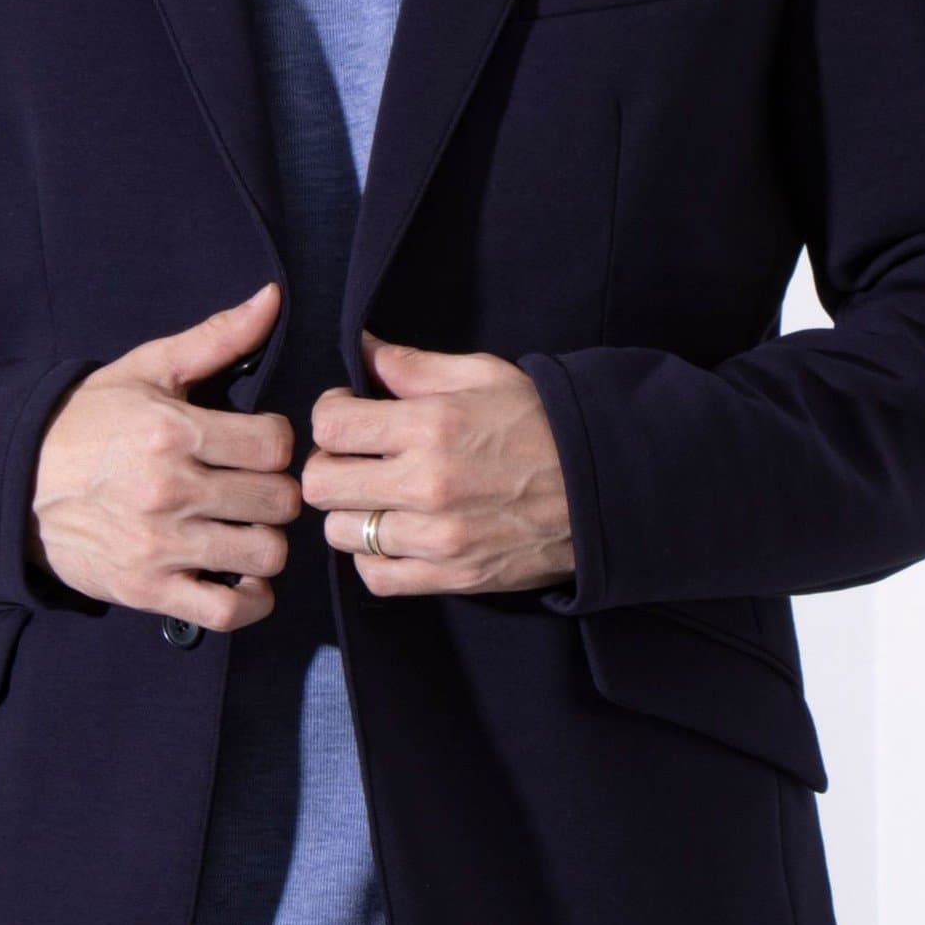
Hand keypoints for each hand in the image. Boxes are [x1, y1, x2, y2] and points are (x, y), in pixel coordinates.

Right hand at [28, 281, 298, 628]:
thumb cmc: (89, 420)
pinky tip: (245, 576)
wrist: (14, 482)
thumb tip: (273, 298)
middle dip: (275, 490)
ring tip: (247, 525)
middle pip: (278, 500)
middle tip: (254, 486)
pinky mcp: (147, 591)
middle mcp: (170, 490)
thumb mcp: (147, 369)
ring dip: (265, 540)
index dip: (278, 442)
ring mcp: (160, 546)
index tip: (258, 444)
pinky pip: (227, 611)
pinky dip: (251, 600)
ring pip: (265, 553)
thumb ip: (216, 337)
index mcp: (173, 431)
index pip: (276, 443)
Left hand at [301, 329, 574, 598]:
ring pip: (339, 533)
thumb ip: (413, 365)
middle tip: (355, 456)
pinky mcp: (450, 577)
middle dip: (329, 463)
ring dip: (349, 512)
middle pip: (321, 483)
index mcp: (431, 426)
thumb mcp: (483, 374)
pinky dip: (373, 557)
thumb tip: (361, 347)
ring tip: (377, 496)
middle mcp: (426, 484)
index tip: (348, 412)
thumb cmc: (542, 423)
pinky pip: (375, 577)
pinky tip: (394, 533)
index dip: (330, 413)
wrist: (603, 489)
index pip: (330, 425)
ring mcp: (436, 538)